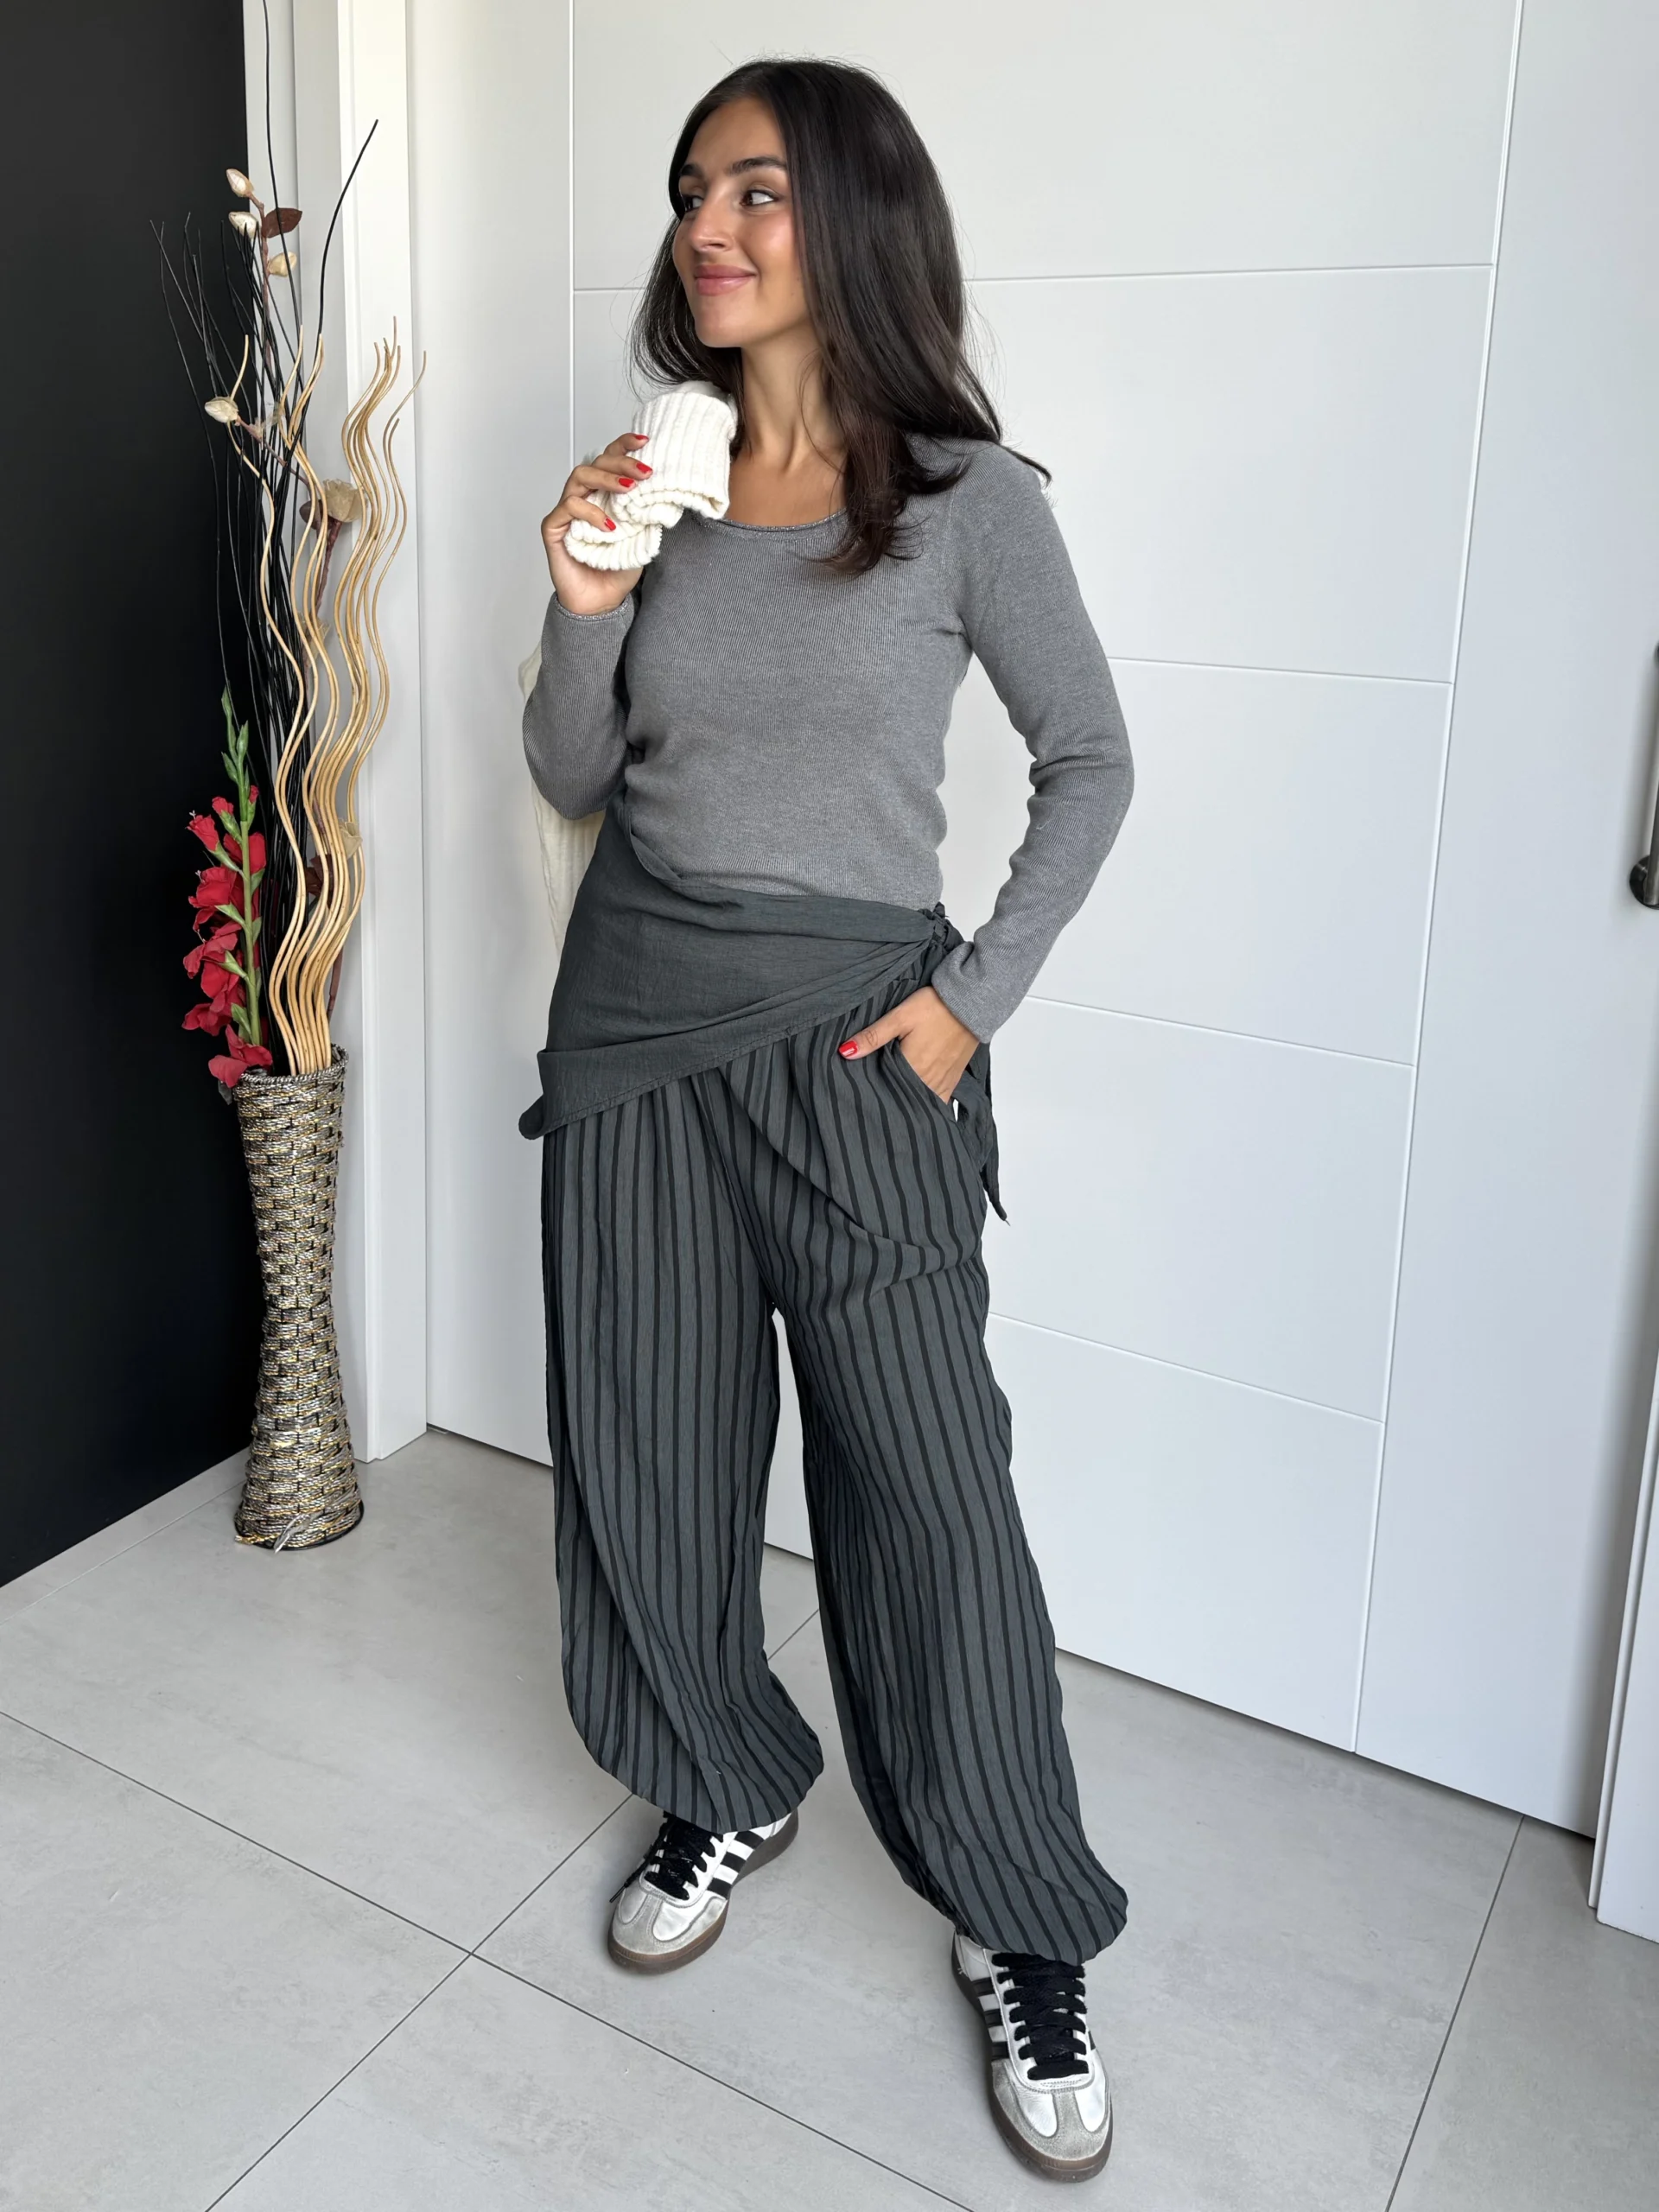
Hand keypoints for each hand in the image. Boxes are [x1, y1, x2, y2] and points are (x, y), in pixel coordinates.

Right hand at [540, 431, 651, 613]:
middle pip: (596, 463)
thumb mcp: (642, 537)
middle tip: (644, 472)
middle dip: (621, 462)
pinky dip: (591, 513)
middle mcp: (582, 497)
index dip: (623, 446)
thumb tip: (667, 492)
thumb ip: (647, 513)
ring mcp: (566, 511)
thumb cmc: (616, 570)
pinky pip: (568, 508)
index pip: (609, 461)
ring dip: (606, 479)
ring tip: (629, 489)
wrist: (600, 602)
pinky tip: (610, 526)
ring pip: (579, 477)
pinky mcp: (554, 528)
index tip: (645, 441)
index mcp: (602, 495)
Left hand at [838, 985, 979, 1102]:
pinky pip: (941, 1099)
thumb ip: (873, 1036)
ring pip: (924, 1102)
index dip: (876, 1094)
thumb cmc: (935, 1006)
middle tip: (879, 1103)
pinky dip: (931, 1102)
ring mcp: (944, 1080)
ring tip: (898, 1104)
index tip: (865, 1096)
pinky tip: (921, 1101)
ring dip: (912, 1103)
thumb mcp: (899, 1017)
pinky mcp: (955, 1076)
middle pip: (906, 1100)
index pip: (888, 1091)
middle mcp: (929, 1079)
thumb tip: (845, 1052)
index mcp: (912, 1067)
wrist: (970, 1000)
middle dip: (893, 1102)